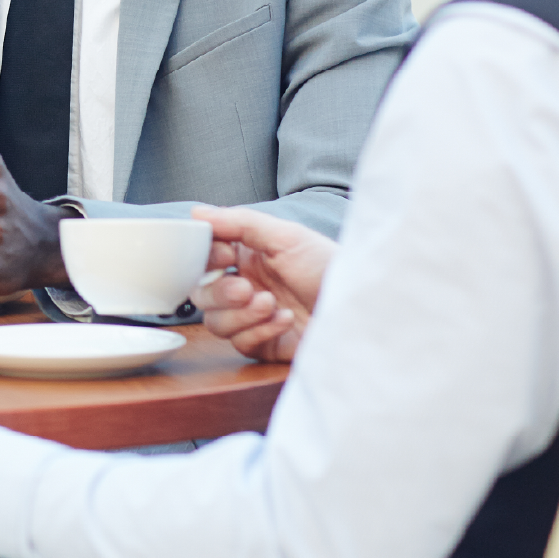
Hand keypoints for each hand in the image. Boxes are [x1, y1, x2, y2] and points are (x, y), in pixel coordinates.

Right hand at [190, 206, 335, 363]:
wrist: (361, 309)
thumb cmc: (329, 266)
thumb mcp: (286, 236)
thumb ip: (240, 223)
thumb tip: (197, 212)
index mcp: (248, 255)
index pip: (205, 257)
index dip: (206, 258)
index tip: (225, 256)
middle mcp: (247, 285)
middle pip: (203, 295)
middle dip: (221, 293)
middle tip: (246, 289)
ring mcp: (254, 317)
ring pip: (216, 322)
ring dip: (242, 314)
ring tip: (271, 304)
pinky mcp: (265, 345)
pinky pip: (241, 343)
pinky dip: (260, 331)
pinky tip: (285, 320)